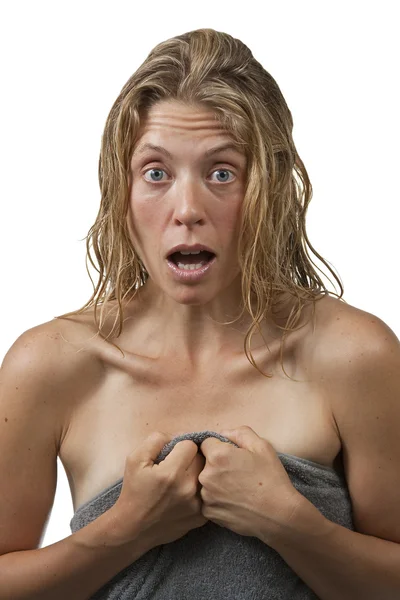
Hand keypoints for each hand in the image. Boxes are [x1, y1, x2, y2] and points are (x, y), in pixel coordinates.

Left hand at [198, 425, 304, 543]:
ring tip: (237, 489)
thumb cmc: (272, 479)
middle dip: (216, 465)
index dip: (220, 447)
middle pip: (204, 463)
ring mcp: (206, 496)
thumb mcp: (262, 446)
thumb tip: (223, 433)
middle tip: (237, 473)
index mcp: (217, 456)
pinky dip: (217, 499)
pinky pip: (207, 500)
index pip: (206, 443)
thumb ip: (239, 433)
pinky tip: (234, 501)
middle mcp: (206, 476)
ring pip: (205, 482)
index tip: (232, 456)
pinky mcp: (209, 513)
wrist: (279, 515)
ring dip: (215, 482)